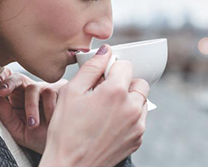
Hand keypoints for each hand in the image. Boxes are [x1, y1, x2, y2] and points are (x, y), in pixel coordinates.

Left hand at [0, 67, 66, 153]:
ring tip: (33, 125)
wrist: (62, 146)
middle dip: (9, 83)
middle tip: (2, 93)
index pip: (8, 84)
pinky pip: (51, 93)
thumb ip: (6, 115)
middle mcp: (34, 91)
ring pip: (34, 88)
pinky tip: (51, 120)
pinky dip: (48, 108)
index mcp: (20, 99)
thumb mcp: (18, 130)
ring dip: (31, 107)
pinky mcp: (64, 90)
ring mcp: (49, 89)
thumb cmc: (40, 138)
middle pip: (18, 78)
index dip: (1, 82)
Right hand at [40, 44, 149, 166]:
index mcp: (115, 92)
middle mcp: (131, 107)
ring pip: (141, 101)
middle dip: (124, 83)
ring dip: (128, 100)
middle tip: (104, 93)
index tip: (101, 77)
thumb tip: (106, 51)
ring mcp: (137, 124)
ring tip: (105, 110)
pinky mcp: (138, 138)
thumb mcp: (70, 93)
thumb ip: (91, 68)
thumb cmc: (65, 131)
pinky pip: (139, 119)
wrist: (70, 166)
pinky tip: (109, 124)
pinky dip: (129, 117)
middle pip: (139, 82)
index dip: (112, 69)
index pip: (125, 66)